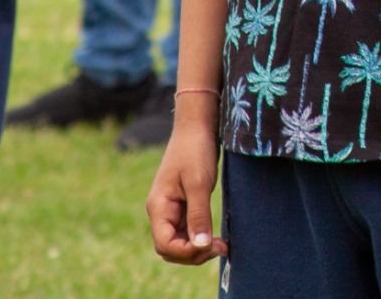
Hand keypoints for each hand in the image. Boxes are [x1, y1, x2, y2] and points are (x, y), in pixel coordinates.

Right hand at [146, 113, 226, 264]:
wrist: (197, 126)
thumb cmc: (195, 150)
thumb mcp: (199, 183)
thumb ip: (198, 215)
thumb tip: (200, 246)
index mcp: (159, 207)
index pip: (164, 244)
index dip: (186, 252)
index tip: (210, 245)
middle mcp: (161, 212)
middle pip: (170, 248)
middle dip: (193, 254)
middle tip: (221, 247)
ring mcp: (172, 210)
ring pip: (179, 242)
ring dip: (198, 249)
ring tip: (222, 244)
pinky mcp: (183, 205)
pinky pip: (187, 231)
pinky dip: (200, 238)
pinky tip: (216, 237)